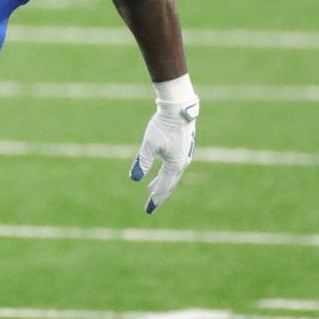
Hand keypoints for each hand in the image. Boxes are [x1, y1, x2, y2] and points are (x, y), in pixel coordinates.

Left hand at [130, 88, 199, 213]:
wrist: (178, 108)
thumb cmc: (163, 126)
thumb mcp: (149, 145)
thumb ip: (142, 162)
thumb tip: (134, 179)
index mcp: (174, 165)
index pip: (163, 188)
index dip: (155, 199)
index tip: (148, 210)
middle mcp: (182, 163)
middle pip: (169, 184)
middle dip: (159, 195)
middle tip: (150, 205)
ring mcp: (184, 156)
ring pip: (172, 175)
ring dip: (161, 183)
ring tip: (151, 190)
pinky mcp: (183, 149)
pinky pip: (174, 167)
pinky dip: (166, 173)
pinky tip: (161, 172)